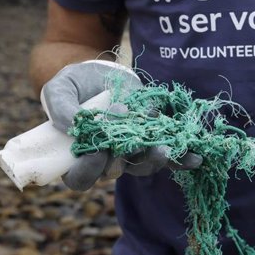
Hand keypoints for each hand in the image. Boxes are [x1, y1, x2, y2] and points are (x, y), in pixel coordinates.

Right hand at [42, 60, 201, 190]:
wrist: (100, 76)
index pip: (81, 178)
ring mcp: (131, 154)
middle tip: (131, 133)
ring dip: (155, 158)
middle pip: (116, 171)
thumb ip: (61, 107)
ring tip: (164, 148)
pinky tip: (195, 159)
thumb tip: (74, 123)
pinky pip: (169, 157)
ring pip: (144, 166)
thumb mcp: (59, 90)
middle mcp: (106, 161)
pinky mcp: (152, 142)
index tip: (97, 149)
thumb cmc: (74, 87)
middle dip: (125, 155)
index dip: (89, 169)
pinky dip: (182, 159)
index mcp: (77, 157)